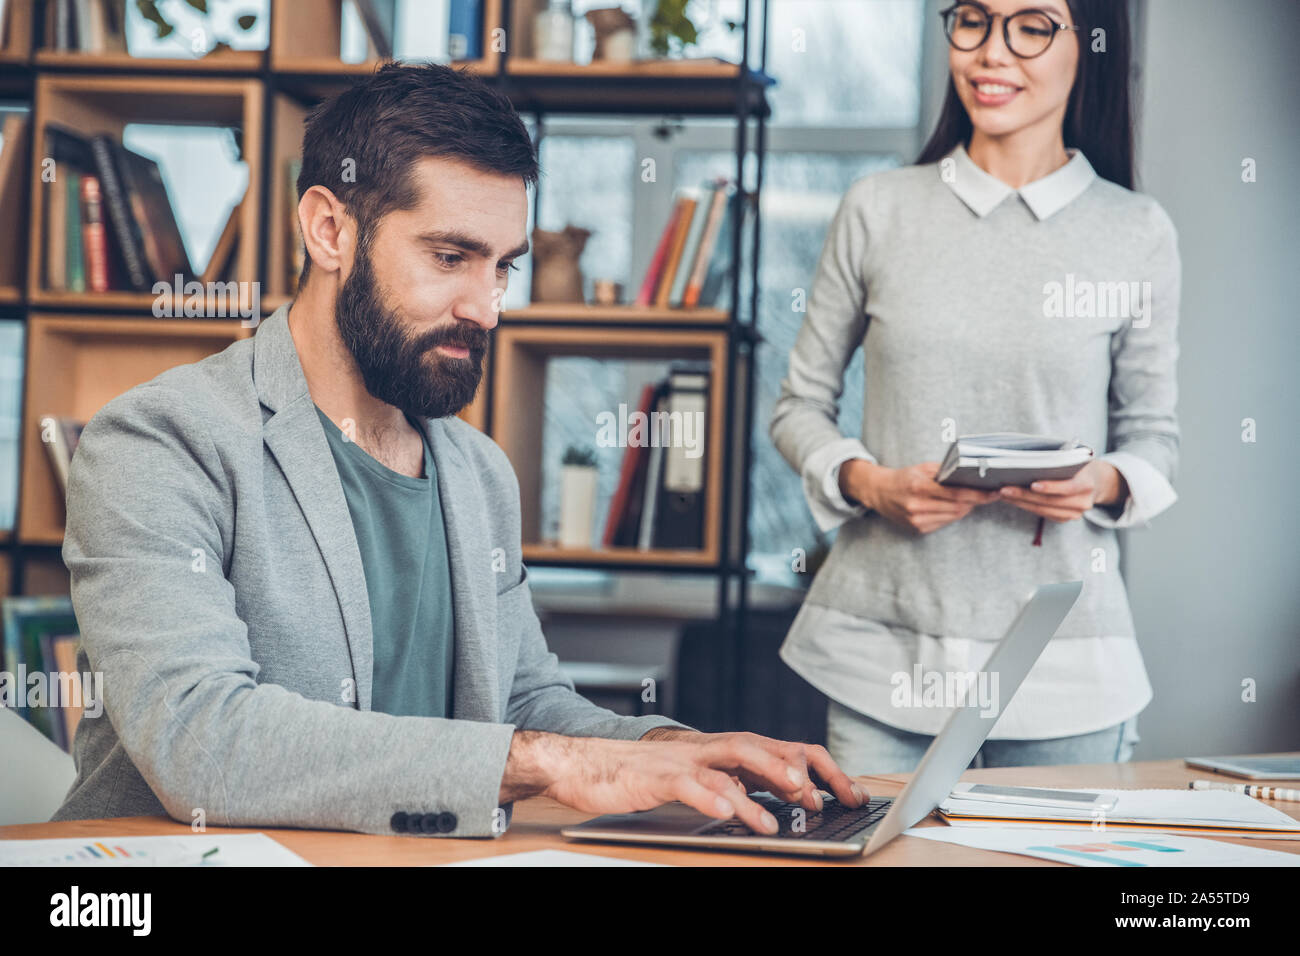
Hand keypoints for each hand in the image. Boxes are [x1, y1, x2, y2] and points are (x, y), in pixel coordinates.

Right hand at [500, 730, 867, 835]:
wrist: (583, 765)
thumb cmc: (639, 777)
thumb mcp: (696, 780)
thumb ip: (732, 785)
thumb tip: (776, 802)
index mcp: (720, 750)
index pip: (779, 749)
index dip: (816, 768)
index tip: (848, 792)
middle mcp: (708, 748)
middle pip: (765, 746)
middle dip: (802, 769)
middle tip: (830, 796)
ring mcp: (684, 759)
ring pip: (735, 757)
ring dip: (768, 775)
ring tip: (794, 799)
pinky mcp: (659, 777)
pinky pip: (693, 784)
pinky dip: (716, 797)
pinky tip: (733, 813)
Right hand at [840, 459, 998, 534]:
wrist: (879, 492)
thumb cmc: (903, 477)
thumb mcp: (923, 468)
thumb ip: (946, 472)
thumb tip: (971, 477)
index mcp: (919, 487)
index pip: (956, 494)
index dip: (978, 495)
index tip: (994, 493)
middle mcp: (917, 506)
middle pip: (958, 507)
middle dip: (975, 501)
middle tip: (987, 494)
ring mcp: (917, 520)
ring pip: (953, 516)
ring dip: (965, 508)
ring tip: (971, 499)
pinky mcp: (917, 529)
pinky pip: (943, 523)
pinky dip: (952, 515)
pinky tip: (952, 507)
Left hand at [997, 460, 1126, 522]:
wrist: (1095, 481)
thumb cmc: (1078, 465)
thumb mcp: (1075, 459)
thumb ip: (1060, 460)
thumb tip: (1029, 459)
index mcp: (1087, 484)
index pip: (1068, 488)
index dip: (1050, 487)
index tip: (1032, 484)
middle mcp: (1083, 502)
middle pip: (1050, 501)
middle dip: (1025, 495)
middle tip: (1004, 489)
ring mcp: (1075, 513)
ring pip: (1043, 510)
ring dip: (1020, 502)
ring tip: (1003, 494)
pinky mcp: (1065, 518)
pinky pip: (1042, 514)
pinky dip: (1026, 506)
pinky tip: (1012, 499)